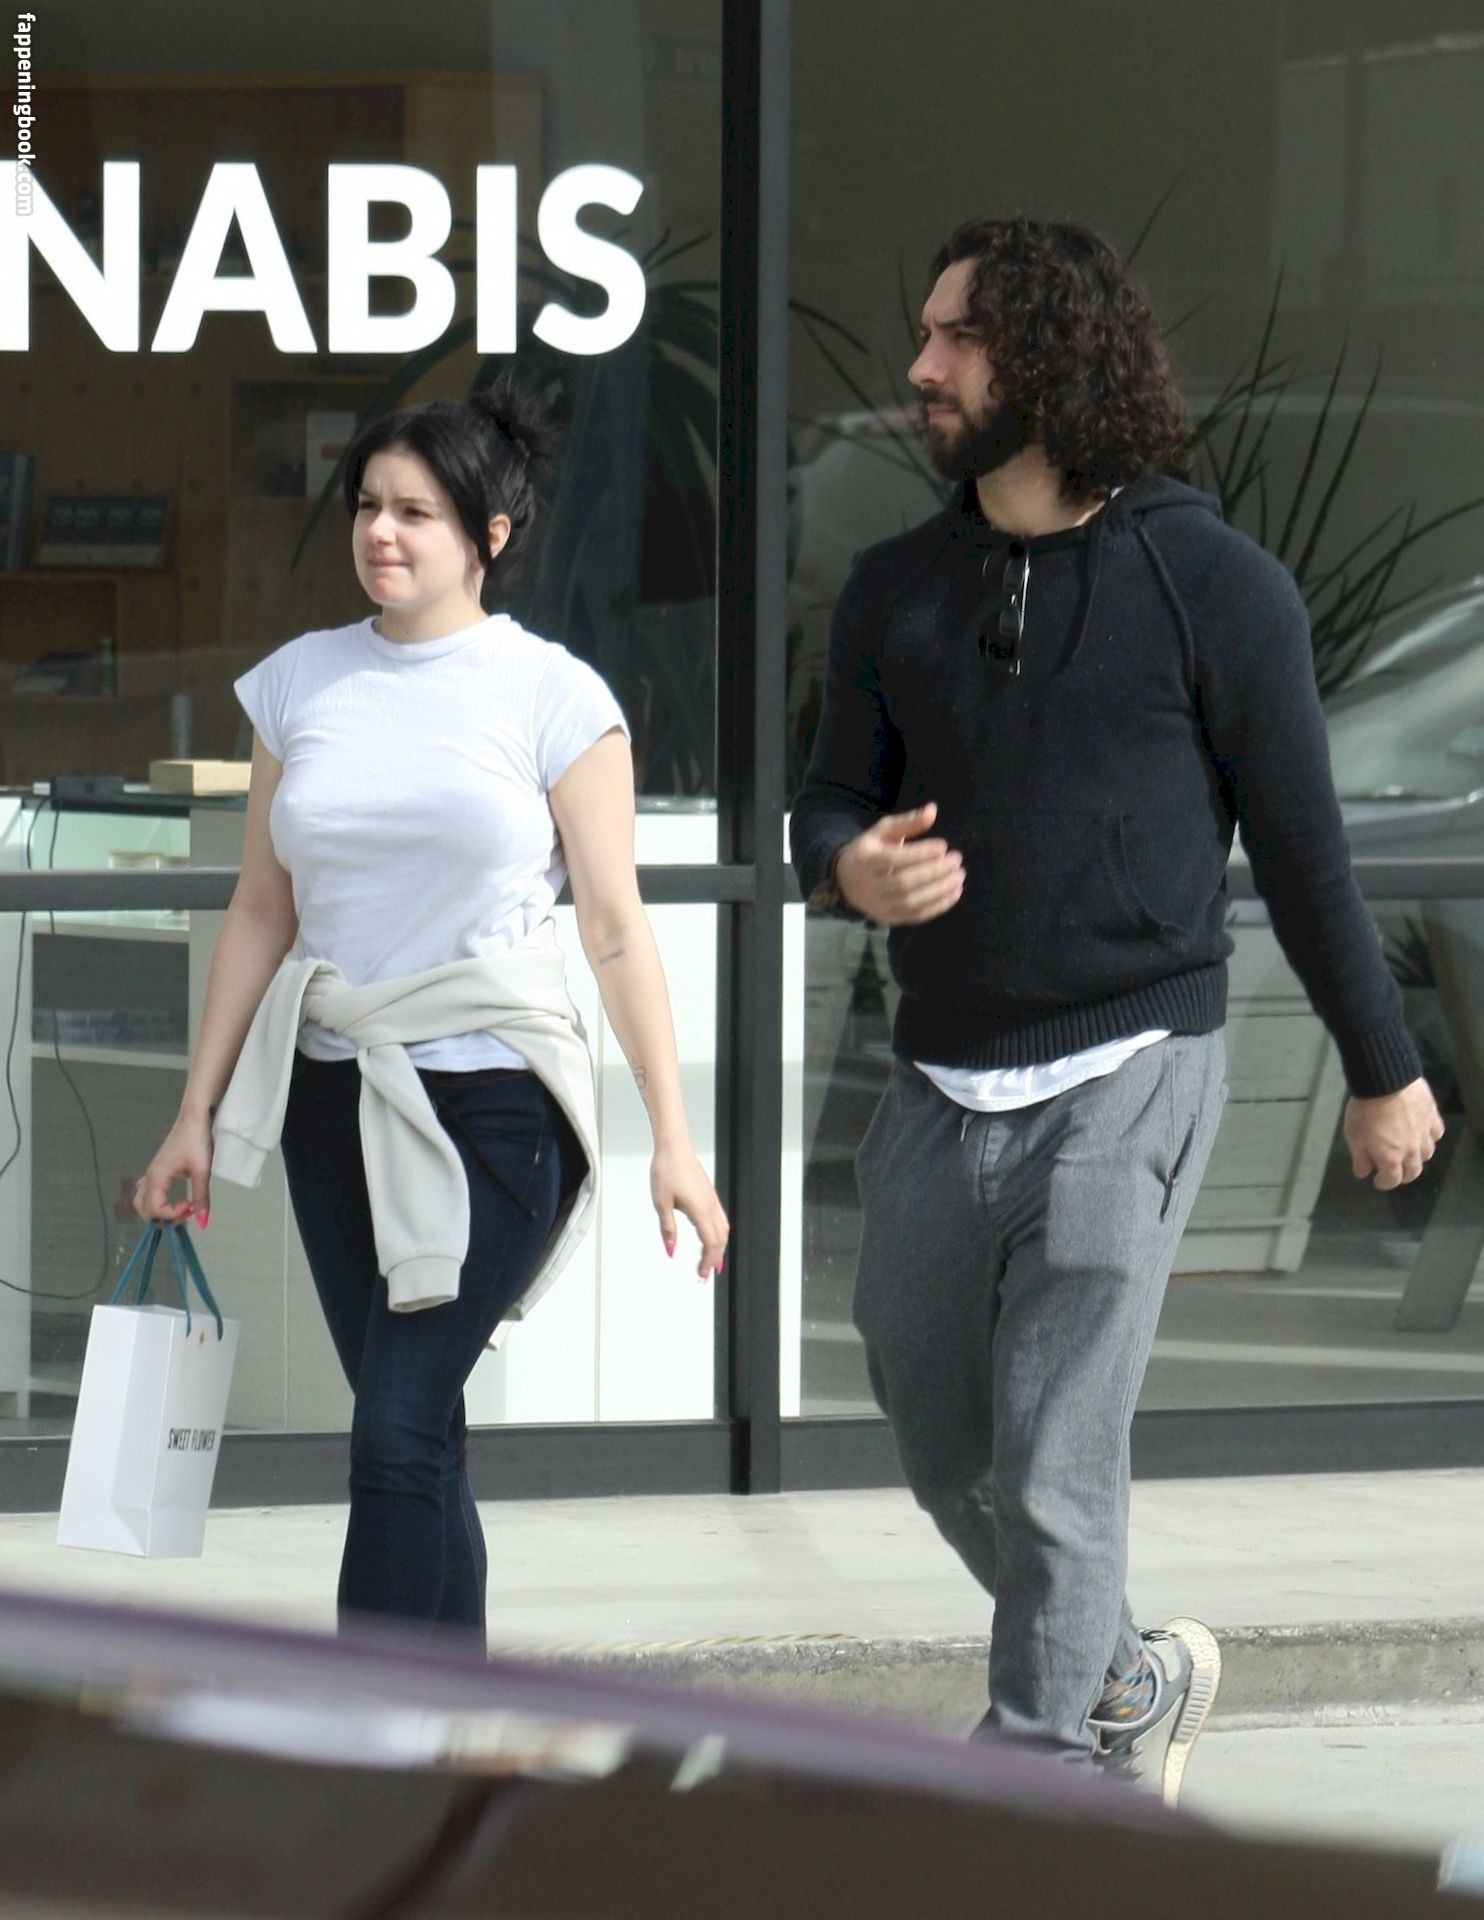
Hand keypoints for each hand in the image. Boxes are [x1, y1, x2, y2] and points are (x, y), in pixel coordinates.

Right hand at [134, 1110, 212, 1225]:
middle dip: (164, 1217)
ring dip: (158, 1211)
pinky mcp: (157, 1170)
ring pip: (142, 1201)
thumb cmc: (197, 1141)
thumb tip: (203, 1223)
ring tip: (180, 1208)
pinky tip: (173, 1199)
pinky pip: (148, 1192)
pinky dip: (156, 1201)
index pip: (154, 1209)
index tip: (191, 1206)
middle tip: (186, 1212)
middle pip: (143, 1209)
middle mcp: (149, 1178)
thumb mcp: (202, 1171)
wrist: (194, 1118)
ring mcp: (151, 1173)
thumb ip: (201, 1198)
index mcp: (156, 1178)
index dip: (173, 1214)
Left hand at [651, 1143, 728, 1279]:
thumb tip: (671, 1250)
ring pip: (723, 1229)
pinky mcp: (709, 1194)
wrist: (673, 1147)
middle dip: (715, 1259)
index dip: (708, 1262)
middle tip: (705, 1274)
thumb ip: (668, 1229)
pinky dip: (718, 1234)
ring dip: (719, 1247)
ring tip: (712, 1261)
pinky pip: (720, 1219)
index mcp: (700, 1210)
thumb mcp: (661, 1204)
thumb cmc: (667, 1170)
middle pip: (721, 1239)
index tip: (701, 1274)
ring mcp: (712, 1200)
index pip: (711, 1244)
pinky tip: (710, 1237)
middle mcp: (711, 1206)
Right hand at [835, 802, 964, 924]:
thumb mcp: (882, 832)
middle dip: (934, 872)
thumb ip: (907, 822)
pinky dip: (939, 906)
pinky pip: (917, 916)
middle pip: (904, 882)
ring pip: (912, 902)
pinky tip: (955, 892)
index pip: (894, 859)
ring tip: (959, 876)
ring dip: (940, 890)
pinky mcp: (890, 919)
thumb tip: (933, 809)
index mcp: (865, 860)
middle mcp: (870, 886)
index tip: (944, 846)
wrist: (845, 882)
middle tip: (956, 860)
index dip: (920, 854)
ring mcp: (879, 906)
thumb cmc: (869, 852)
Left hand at [1343, 1077, 1443, 1190]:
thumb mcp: (1354, 1136)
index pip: (1392, 1180)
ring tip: (1409, 1153)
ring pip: (1427, 1154)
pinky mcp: (1432, 1117)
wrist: (1385, 1083)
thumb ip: (1360, 1157)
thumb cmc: (1365, 1111)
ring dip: (1418, 1158)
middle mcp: (1411, 1151)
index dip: (1384, 1183)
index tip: (1378, 1182)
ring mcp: (1425, 1134)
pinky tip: (1424, 1134)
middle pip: (1413, 1172)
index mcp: (1391, 1158)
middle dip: (1403, 1176)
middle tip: (1395, 1172)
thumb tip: (1363, 1173)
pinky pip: (1436, 1133)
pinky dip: (1430, 1137)